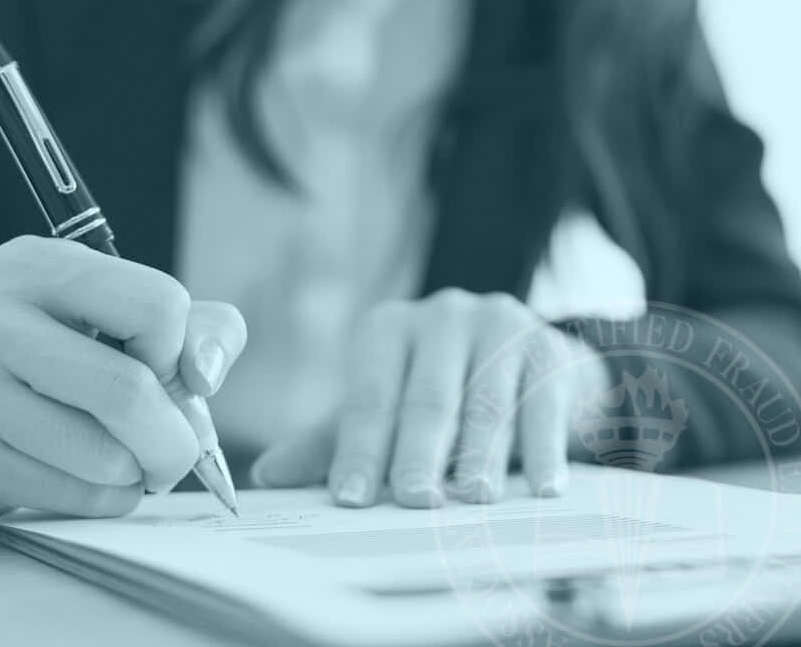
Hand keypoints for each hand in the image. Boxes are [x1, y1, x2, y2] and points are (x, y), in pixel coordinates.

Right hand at [0, 237, 245, 517]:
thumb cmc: (52, 356)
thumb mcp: (121, 316)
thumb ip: (197, 327)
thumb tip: (206, 372)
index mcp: (37, 263)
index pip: (156, 305)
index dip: (179, 352)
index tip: (167, 371)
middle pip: (129, 390)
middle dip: (175, 438)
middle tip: (179, 450)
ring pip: (102, 453)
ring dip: (139, 473)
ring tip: (132, 463)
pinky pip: (68, 495)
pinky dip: (105, 500)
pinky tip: (96, 482)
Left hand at [251, 289, 608, 507]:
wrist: (531, 361)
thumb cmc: (444, 392)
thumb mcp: (388, 405)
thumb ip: (335, 438)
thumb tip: (267, 476)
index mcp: (389, 328)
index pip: (370, 394)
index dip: (360, 448)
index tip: (350, 497)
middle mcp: (442, 316)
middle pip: (428, 397)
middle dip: (420, 452)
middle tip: (414, 500)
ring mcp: (499, 325)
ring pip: (487, 402)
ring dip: (481, 455)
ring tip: (475, 499)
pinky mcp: (549, 346)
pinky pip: (543, 402)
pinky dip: (544, 448)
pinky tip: (543, 486)